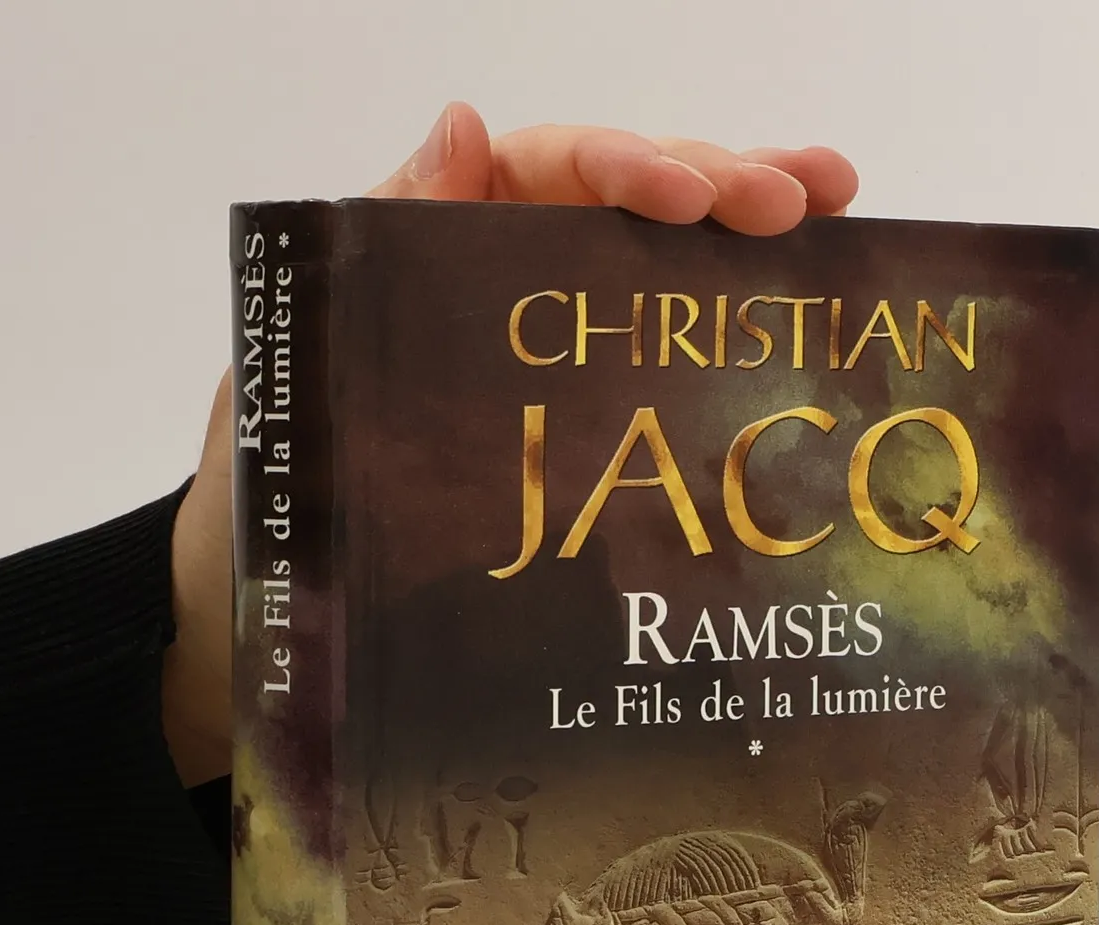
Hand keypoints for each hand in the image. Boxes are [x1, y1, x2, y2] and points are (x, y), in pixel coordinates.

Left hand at [164, 105, 859, 785]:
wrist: (264, 623)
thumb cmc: (267, 495)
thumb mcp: (308, 361)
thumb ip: (377, 243)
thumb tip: (462, 126)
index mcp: (434, 242)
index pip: (548, 167)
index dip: (632, 166)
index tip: (700, 200)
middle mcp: (499, 285)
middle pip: (624, 204)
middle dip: (719, 186)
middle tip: (806, 196)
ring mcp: (546, 358)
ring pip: (654, 273)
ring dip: (745, 239)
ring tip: (834, 211)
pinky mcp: (573, 431)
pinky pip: (652, 362)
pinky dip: (721, 336)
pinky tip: (791, 318)